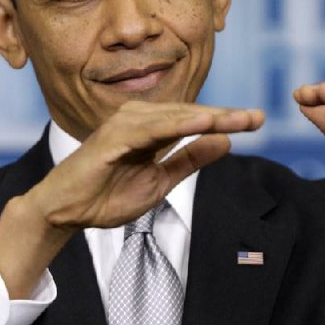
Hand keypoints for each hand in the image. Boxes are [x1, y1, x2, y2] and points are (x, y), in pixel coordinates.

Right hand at [0, 100, 263, 296]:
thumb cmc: (107, 195)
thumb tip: (224, 142)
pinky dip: (177, 124)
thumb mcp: (160, 181)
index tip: (257, 121)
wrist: (67, 210)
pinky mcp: (113, 137)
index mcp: (150, 128)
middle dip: (224, 116)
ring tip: (238, 120)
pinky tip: (202, 124)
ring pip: (174, 117)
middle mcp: (138, 119)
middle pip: (189, 113)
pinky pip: (151, 128)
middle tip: (257, 118)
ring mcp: (125, 125)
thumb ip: (189, 159)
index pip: (194, 122)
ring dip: (207, 117)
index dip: (225, 121)